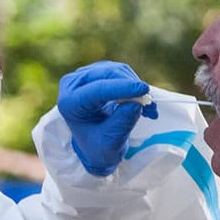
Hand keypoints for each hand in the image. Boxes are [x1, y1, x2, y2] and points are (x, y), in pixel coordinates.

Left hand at [57, 61, 157, 176]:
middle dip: (132, 88)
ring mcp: (86, 75)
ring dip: (136, 88)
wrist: (94, 146)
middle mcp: (73, 84)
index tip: (144, 90)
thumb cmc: (99, 147)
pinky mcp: (99, 72)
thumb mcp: (110, 142)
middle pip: (108, 74)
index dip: (122, 88)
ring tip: (149, 109)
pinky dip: (134, 86)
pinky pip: (122, 72)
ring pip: (118, 71)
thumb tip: (137, 103)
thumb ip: (122, 123)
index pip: (97, 89)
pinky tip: (143, 102)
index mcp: (69, 103)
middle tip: (150, 106)